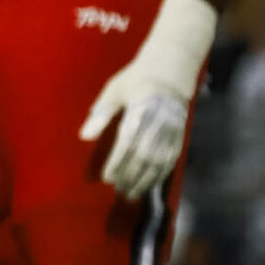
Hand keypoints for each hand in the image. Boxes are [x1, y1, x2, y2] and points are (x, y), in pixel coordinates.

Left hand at [78, 0, 216, 197]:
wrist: (170, 72)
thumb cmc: (136, 80)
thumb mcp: (114, 90)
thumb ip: (101, 113)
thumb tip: (84, 137)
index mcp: (140, 110)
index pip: (127, 142)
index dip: (117, 163)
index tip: (107, 178)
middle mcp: (159, 122)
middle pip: (144, 156)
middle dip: (130, 175)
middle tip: (118, 190)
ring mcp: (172, 129)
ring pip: (159, 161)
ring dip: (145, 179)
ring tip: (131, 193)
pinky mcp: (180, 134)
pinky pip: (172, 159)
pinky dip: (161, 174)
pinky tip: (151, 184)